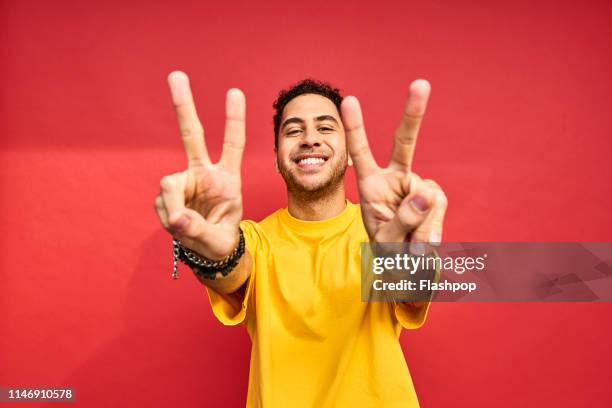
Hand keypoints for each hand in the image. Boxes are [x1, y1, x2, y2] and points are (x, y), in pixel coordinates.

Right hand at [154, 71, 245, 259]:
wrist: (208, 251)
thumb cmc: (220, 240)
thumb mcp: (219, 240)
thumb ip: (199, 230)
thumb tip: (176, 218)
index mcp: (227, 179)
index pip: (233, 144)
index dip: (233, 120)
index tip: (234, 91)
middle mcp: (204, 173)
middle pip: (192, 135)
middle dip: (183, 106)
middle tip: (176, 75)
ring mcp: (185, 181)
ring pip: (168, 184)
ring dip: (173, 207)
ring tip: (184, 227)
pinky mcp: (170, 193)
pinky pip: (162, 203)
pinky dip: (167, 217)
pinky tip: (178, 225)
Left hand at [341, 79, 447, 243]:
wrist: (407, 268)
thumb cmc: (388, 253)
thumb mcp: (387, 242)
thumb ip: (403, 220)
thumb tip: (425, 195)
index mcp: (371, 185)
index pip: (361, 152)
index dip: (356, 127)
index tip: (349, 100)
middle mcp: (394, 179)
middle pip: (405, 142)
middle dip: (413, 113)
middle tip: (421, 83)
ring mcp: (416, 186)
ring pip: (428, 193)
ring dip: (422, 224)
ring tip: (411, 246)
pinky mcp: (434, 197)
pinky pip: (438, 205)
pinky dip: (433, 227)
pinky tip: (425, 242)